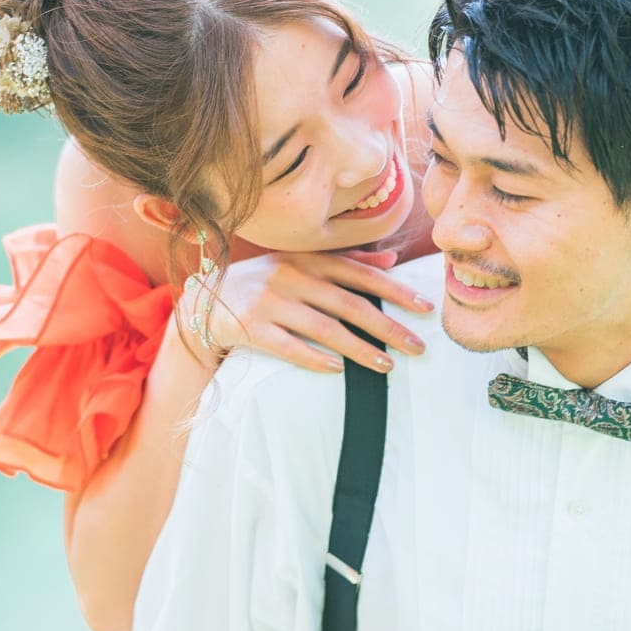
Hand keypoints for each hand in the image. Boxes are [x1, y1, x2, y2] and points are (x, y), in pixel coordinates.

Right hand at [189, 249, 433, 375]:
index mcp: (308, 259)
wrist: (205, 300)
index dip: (396, 291)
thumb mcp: (301, 263)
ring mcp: (270, 302)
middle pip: (350, 304)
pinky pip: (288, 346)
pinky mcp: (251, 327)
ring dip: (360, 349)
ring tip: (387, 365)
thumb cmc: (264, 282)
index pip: (361, 275)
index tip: (425, 309)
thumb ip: (346, 261)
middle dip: (388, 326)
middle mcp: (291, 276)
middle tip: (418, 347)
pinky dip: (314, 358)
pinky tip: (339, 371)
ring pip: (324, 328)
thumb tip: (390, 261)